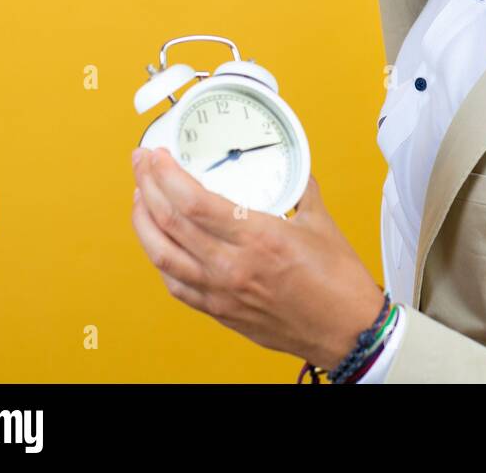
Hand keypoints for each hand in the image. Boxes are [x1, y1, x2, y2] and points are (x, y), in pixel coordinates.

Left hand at [130, 146, 385, 371]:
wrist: (345, 330)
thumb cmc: (338, 284)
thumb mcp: (321, 223)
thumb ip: (301, 189)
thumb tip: (292, 170)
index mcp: (259, 238)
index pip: (193, 202)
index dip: (165, 175)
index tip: (157, 156)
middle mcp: (232, 266)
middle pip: (168, 222)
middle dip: (147, 187)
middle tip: (142, 165)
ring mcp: (221, 292)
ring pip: (161, 254)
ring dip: (143, 222)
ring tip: (140, 199)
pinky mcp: (219, 311)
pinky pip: (175, 283)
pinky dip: (161, 258)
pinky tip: (159, 243)